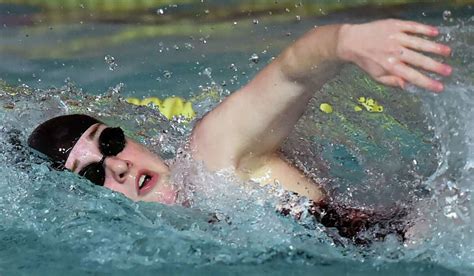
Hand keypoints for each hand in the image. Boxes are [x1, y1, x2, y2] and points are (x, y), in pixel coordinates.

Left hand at [336, 19, 451, 91]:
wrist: (352, 41)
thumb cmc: (366, 61)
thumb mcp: (376, 76)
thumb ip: (392, 81)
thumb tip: (408, 85)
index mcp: (390, 66)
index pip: (412, 76)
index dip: (427, 82)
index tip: (440, 87)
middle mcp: (394, 52)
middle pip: (419, 60)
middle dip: (435, 66)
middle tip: (448, 71)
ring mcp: (395, 37)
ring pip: (419, 43)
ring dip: (434, 48)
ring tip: (447, 52)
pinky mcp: (394, 25)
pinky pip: (412, 27)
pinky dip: (424, 29)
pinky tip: (435, 33)